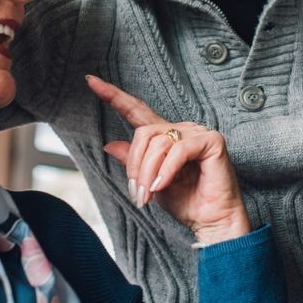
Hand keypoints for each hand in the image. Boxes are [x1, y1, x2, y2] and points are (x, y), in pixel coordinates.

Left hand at [86, 75, 250, 244]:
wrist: (212, 221)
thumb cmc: (187, 202)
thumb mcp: (150, 183)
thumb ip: (133, 162)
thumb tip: (108, 144)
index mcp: (166, 137)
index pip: (137, 110)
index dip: (114, 96)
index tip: (90, 81)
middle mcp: (181, 130)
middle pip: (143, 133)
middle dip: (135, 165)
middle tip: (137, 194)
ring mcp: (197, 133)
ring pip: (158, 143)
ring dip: (148, 173)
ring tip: (148, 195)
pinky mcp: (212, 141)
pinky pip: (178, 150)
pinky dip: (166, 170)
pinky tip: (162, 186)